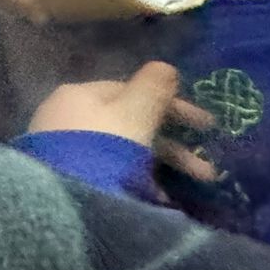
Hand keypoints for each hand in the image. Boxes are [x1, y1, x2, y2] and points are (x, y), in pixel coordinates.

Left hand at [28, 61, 220, 183]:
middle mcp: (66, 115)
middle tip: (207, 173)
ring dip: (159, 169)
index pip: (133, 92)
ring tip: (187, 195)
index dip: (173, 106)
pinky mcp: (65, 177)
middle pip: (128, 124)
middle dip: (172, 147)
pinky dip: (136, 183)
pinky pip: (110, 174)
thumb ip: (152, 90)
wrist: (61, 201)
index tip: (208, 127)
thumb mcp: (134, 114)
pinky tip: (158, 202)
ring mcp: (62, 147)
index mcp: (80, 93)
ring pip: (122, 151)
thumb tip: (164, 67)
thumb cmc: (104, 148)